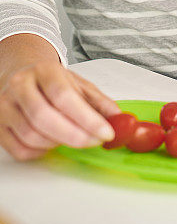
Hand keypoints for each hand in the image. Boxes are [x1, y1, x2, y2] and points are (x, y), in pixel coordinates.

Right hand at [0, 60, 119, 160]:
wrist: (22, 74)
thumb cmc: (50, 81)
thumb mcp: (78, 84)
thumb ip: (98, 102)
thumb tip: (118, 119)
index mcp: (44, 70)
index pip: (64, 96)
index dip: (86, 118)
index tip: (105, 132)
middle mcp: (20, 86)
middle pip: (44, 118)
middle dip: (74, 136)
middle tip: (94, 141)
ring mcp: (4, 106)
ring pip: (32, 136)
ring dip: (58, 143)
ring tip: (73, 136)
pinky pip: (20, 150)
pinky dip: (41, 152)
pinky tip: (52, 142)